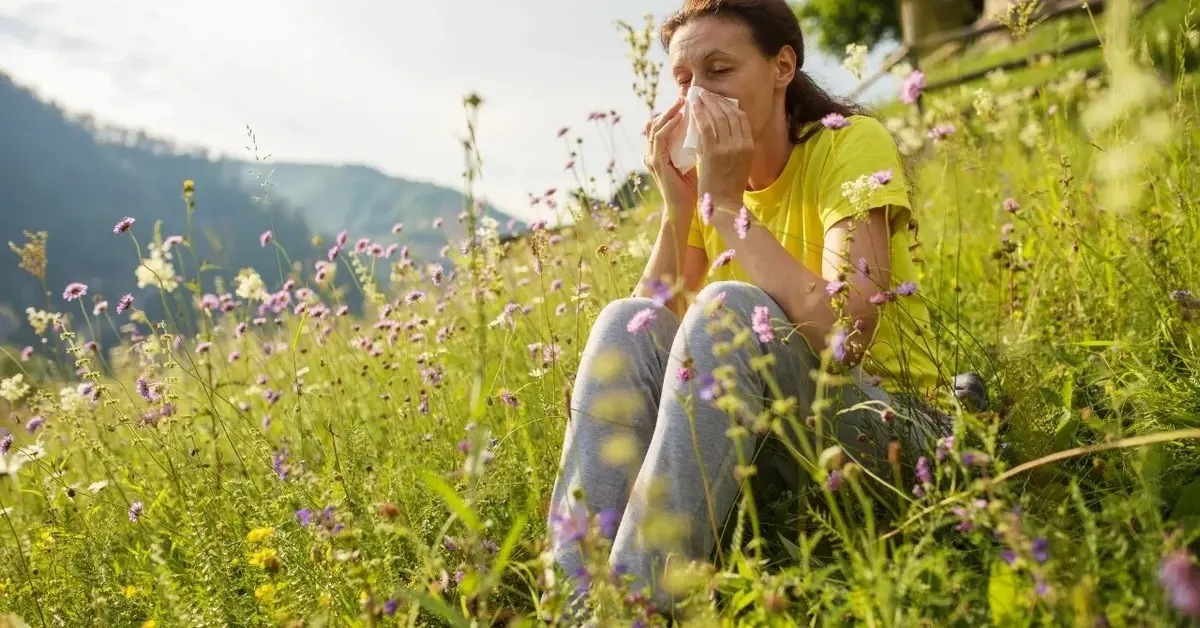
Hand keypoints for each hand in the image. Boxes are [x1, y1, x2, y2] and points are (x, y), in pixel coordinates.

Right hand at [643, 97, 697, 223]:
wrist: (685, 209)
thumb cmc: (693, 187)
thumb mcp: (694, 161)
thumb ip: (696, 147)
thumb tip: (711, 129)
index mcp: (660, 153)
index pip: (661, 126)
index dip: (672, 112)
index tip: (689, 102)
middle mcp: (652, 153)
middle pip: (655, 122)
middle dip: (670, 108)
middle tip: (684, 97)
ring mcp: (651, 157)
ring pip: (655, 126)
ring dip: (669, 112)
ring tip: (682, 102)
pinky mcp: (656, 163)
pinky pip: (660, 137)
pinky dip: (669, 125)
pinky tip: (680, 118)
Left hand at [692, 90, 754, 214]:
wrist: (722, 203)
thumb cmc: (728, 184)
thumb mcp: (741, 162)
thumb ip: (737, 145)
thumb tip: (725, 126)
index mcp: (749, 146)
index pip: (741, 117)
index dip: (729, 105)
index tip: (719, 100)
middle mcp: (741, 145)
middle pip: (729, 114)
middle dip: (716, 100)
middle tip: (705, 93)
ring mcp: (727, 148)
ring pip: (717, 117)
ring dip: (706, 103)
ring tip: (698, 96)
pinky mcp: (712, 153)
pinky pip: (705, 127)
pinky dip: (699, 114)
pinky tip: (693, 108)